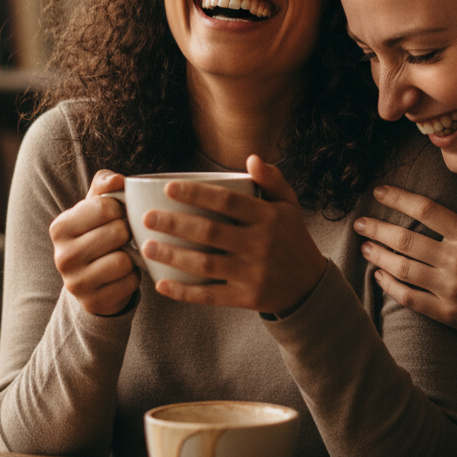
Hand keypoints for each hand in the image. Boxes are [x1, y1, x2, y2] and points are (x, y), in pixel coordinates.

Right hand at [49, 169, 139, 316]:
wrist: (92, 281)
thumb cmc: (97, 234)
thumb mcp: (96, 207)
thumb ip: (105, 185)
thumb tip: (118, 179)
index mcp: (60, 227)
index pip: (106, 207)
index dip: (122, 209)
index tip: (119, 215)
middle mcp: (62, 256)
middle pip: (117, 232)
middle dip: (128, 232)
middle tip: (125, 236)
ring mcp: (75, 283)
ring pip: (123, 260)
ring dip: (131, 256)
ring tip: (123, 254)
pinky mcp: (93, 303)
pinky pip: (129, 283)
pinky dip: (133, 277)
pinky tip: (123, 275)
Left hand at [141, 155, 326, 316]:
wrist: (310, 285)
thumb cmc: (292, 237)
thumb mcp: (289, 205)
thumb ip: (272, 179)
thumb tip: (251, 158)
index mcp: (269, 217)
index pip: (227, 201)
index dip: (196, 193)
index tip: (168, 188)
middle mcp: (261, 244)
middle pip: (209, 232)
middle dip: (174, 223)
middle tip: (146, 217)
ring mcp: (253, 273)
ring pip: (205, 264)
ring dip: (172, 255)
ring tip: (147, 246)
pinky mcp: (247, 298)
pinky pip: (210, 295)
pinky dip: (184, 292)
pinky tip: (161, 283)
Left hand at [355, 173, 456, 368]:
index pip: (426, 209)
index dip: (399, 197)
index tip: (379, 191)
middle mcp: (456, 261)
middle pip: (406, 239)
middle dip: (377, 228)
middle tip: (359, 222)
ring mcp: (449, 289)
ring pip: (402, 268)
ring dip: (378, 255)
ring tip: (364, 246)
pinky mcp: (445, 313)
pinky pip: (409, 298)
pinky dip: (390, 286)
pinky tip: (378, 275)